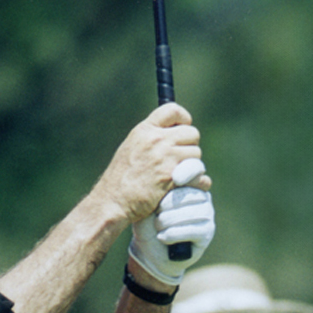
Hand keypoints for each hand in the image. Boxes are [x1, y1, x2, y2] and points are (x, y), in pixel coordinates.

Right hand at [95, 104, 204, 223]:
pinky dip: (199, 182)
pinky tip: (192, 184)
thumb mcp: (130, 148)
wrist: (113, 202)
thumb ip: (150, 138)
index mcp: (144, 131)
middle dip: (189, 145)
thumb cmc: (120, 179)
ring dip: (192, 165)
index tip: (183, 128)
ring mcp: (166, 159)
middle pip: (192, 133)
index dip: (183, 118)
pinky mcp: (172, 178)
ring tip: (178, 174)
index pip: (173, 110)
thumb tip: (173, 134)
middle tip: (180, 158)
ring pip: (196, 154)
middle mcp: (156, 141)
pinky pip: (199, 176)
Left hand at [128, 158, 214, 285]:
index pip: (196, 170)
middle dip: (169, 205)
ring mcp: (206, 214)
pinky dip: (174, 233)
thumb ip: (157, 188)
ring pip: (193, 212)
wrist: (148, 252)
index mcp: (188, 184)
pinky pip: (194, 229)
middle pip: (191, 193)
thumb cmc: (146, 223)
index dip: (188, 171)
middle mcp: (201, 196)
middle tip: (156, 215)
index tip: (176, 178)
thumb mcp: (147, 203)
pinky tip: (162, 237)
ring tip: (157, 227)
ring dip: (170, 220)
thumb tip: (167, 171)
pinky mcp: (207, 233)